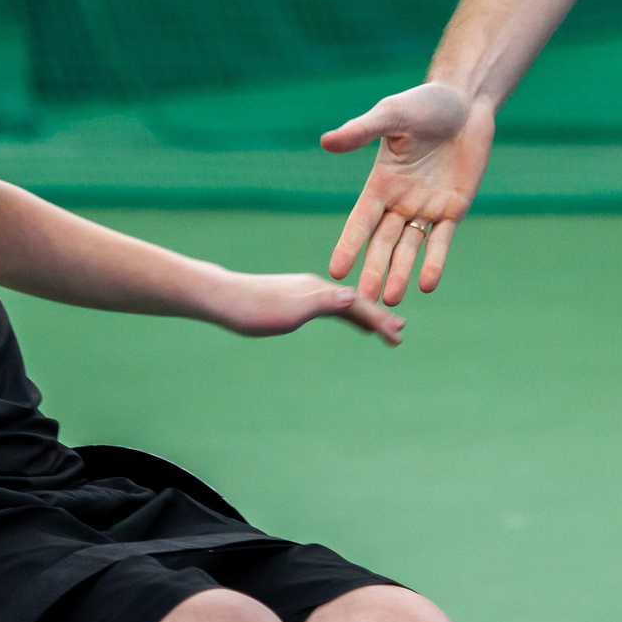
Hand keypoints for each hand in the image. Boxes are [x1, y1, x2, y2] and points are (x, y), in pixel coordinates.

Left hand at [209, 271, 404, 346]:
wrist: (222, 298)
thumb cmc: (254, 308)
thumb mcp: (290, 311)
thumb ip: (322, 303)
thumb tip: (352, 297)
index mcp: (319, 289)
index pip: (358, 303)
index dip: (379, 318)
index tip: (399, 334)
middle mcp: (316, 287)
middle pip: (355, 302)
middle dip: (378, 317)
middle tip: (400, 334)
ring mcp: (305, 292)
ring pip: (343, 305)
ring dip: (364, 317)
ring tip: (382, 330)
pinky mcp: (294, 299)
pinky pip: (329, 308)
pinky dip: (345, 316)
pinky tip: (346, 321)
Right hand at [320, 80, 493, 303]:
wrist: (465, 103)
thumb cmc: (424, 104)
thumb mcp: (392, 115)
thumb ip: (361, 131)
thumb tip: (326, 142)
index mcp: (380, 183)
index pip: (360, 221)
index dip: (348, 245)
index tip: (334, 271)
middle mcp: (400, 201)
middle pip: (383, 242)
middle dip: (374, 270)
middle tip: (364, 299)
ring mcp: (426, 207)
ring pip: (410, 248)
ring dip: (400, 273)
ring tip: (392, 301)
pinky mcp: (453, 209)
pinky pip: (442, 240)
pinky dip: (435, 262)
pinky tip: (427, 284)